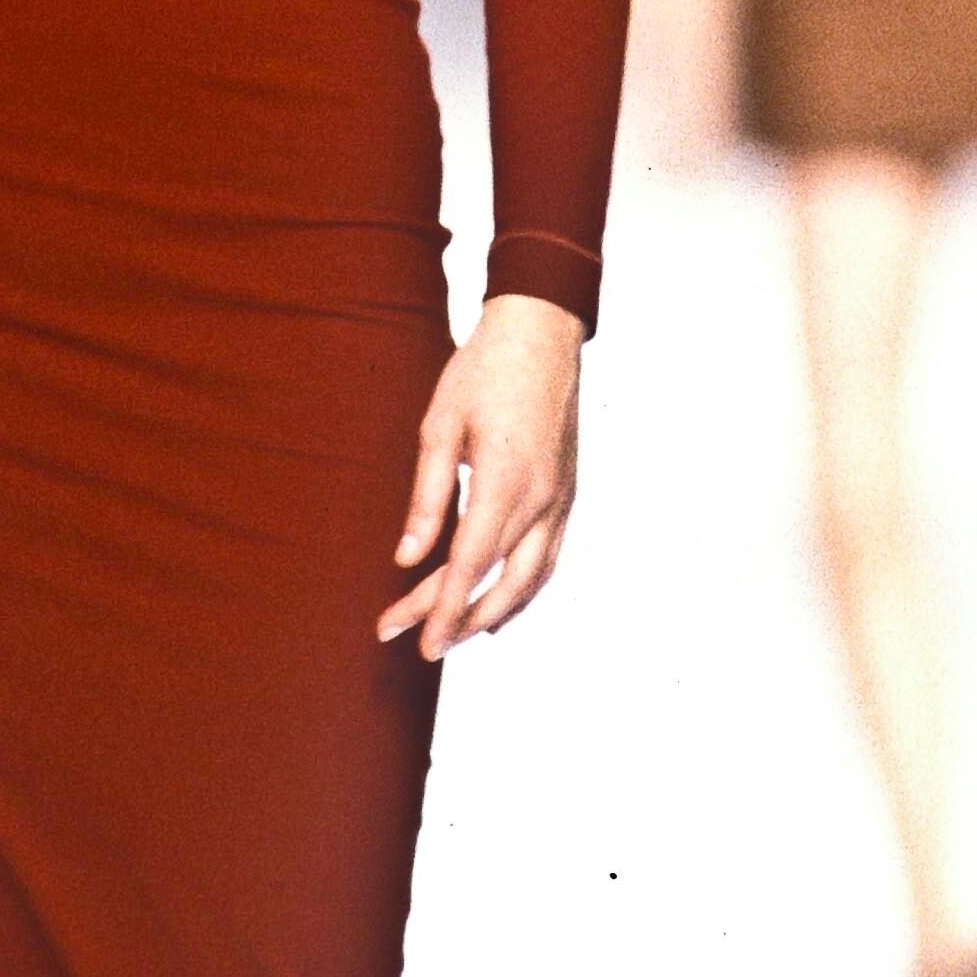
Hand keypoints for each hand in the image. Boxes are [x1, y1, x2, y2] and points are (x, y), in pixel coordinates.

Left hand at [377, 293, 583, 656]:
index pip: (470, 565)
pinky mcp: (568, 493)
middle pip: (497, 581)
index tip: (418, 644)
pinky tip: (498, 603)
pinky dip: (523, 589)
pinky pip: (548, 558)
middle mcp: (541, 498)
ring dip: (491, 612)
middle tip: (415, 642)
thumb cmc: (482, 371)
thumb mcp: (440, 425)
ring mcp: (561, 499)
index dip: (442, 610)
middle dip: (456, 619)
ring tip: (453, 633)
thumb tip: (408, 557)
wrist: (541, 332)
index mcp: (504, 479)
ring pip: (531, 579)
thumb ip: (426, 496)